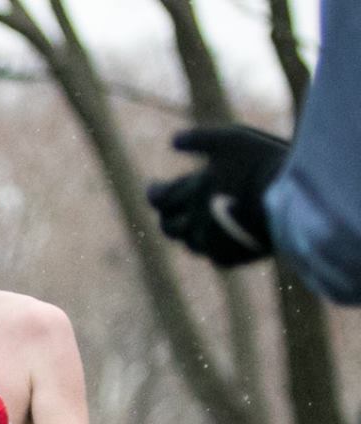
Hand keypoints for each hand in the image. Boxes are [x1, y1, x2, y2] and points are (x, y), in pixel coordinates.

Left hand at [145, 125, 286, 267]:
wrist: (296, 201)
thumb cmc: (262, 165)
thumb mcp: (232, 140)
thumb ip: (199, 140)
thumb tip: (173, 140)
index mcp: (187, 195)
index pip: (159, 199)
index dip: (155, 192)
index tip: (153, 187)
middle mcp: (191, 224)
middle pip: (168, 225)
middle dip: (167, 215)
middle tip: (167, 207)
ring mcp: (208, 244)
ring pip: (189, 242)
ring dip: (187, 231)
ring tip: (191, 222)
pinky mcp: (228, 259)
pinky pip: (213, 255)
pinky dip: (212, 244)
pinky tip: (216, 237)